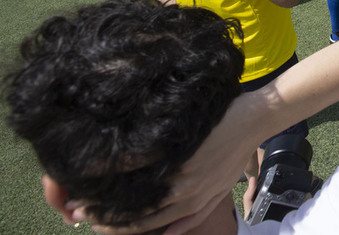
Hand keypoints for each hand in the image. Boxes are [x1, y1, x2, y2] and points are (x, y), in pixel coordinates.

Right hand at [74, 95, 261, 233]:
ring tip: (80, 188)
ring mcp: (183, 173)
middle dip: (103, 216)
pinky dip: (120, 164)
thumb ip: (194, 214)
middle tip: (77, 208)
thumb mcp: (220, 190)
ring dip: (104, 193)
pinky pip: (144, 162)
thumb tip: (168, 234)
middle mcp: (186, 194)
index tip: (94, 222)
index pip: (146, 225)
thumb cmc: (238, 151)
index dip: (116, 227)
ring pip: (136, 192)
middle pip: (136, 214)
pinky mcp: (182, 152)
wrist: (256, 119)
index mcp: (193, 203)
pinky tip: (100, 161)